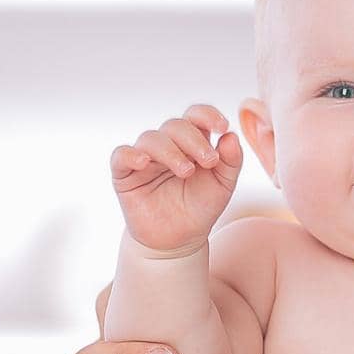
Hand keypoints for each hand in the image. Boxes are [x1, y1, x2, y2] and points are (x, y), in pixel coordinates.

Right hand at [112, 104, 243, 254]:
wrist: (179, 238)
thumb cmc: (200, 207)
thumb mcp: (223, 185)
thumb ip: (231, 161)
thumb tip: (231, 136)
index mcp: (192, 142)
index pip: (196, 116)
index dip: (207, 114)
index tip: (221, 126)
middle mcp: (167, 145)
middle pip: (175, 125)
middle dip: (193, 140)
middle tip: (209, 161)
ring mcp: (145, 157)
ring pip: (151, 138)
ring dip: (170, 151)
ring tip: (187, 171)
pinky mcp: (125, 173)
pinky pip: (121, 155)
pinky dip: (131, 155)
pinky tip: (144, 163)